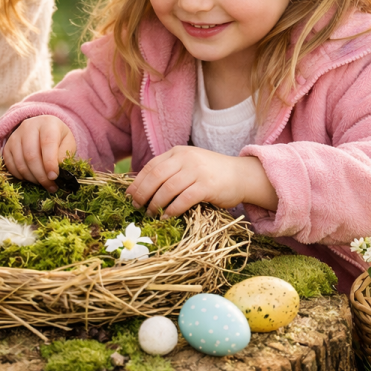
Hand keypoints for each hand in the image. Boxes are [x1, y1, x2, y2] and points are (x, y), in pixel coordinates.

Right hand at [2, 116, 76, 191]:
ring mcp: (15, 136)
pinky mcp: (7, 146)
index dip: (50, 162)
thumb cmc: (58, 138)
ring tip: (43, 183)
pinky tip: (31, 178)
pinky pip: (10, 165)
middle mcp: (28, 127)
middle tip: (50, 185)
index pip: (47, 143)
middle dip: (41, 175)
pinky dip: (21, 176)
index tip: (54, 177)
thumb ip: (64, 156)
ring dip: (32, 178)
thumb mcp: (68, 143)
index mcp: (48, 123)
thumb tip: (56, 173)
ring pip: (20, 162)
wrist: (43, 130)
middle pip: (31, 155)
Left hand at [126, 147, 277, 216]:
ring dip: (155, 204)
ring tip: (150, 214)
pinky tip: (166, 218)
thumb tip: (143, 188)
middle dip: (142, 193)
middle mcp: (185, 158)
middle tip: (136, 207)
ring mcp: (196, 171)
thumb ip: (170, 171)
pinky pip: (183, 199)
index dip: (137, 182)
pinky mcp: (206, 186)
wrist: (241, 175)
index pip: (151, 166)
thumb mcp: (189, 164)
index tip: (128, 195)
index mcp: (178, 152)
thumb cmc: (211, 173)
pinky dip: (171, 210)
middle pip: (156, 176)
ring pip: (167, 189)